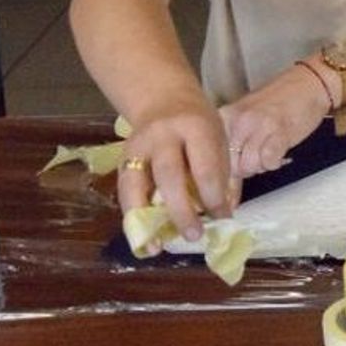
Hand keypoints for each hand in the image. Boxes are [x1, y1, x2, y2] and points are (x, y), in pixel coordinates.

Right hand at [117, 89, 231, 244]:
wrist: (163, 99)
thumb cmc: (198, 125)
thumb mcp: (217, 138)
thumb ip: (219, 173)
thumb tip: (222, 215)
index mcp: (195, 127)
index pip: (204, 166)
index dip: (213, 195)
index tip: (223, 217)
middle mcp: (162, 135)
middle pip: (169, 175)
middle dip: (182, 209)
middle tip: (195, 235)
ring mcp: (138, 147)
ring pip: (137, 184)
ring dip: (148, 218)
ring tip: (159, 246)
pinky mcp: (122, 159)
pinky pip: (124, 191)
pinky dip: (132, 216)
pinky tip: (143, 238)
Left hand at [218, 63, 332, 180]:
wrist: (310, 83)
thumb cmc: (281, 100)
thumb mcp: (247, 114)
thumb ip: (233, 136)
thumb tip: (226, 166)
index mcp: (227, 115)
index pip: (215, 154)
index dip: (227, 166)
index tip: (239, 165)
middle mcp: (239, 120)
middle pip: (232, 164)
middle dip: (245, 169)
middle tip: (258, 159)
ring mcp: (260, 126)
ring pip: (250, 166)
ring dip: (262, 166)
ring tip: (270, 154)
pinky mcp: (280, 133)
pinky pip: (269, 161)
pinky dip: (275, 163)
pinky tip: (280, 153)